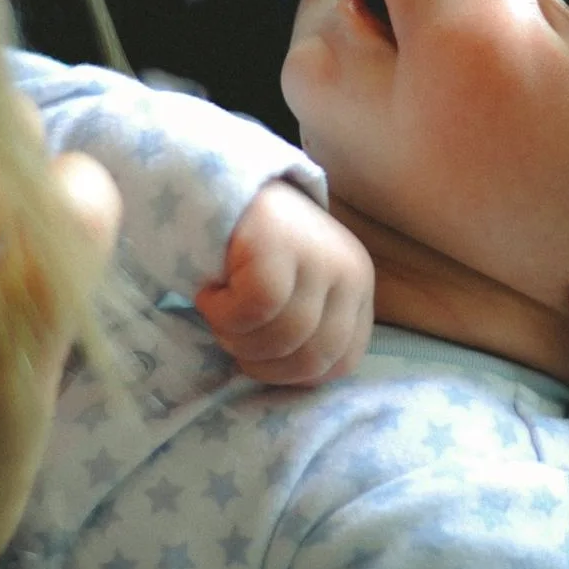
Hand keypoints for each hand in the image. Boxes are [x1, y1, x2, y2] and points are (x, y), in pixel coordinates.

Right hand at [193, 181, 373, 385]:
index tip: (258, 359)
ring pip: (282, 338)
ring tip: (217, 311)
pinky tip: (210, 292)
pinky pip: (253, 310)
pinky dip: (222, 313)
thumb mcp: (297, 292)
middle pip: (312, 357)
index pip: (341, 362)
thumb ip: (307, 331)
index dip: (293, 376)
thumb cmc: (257, 250)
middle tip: (229, 336)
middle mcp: (350, 272)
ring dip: (236, 338)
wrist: (224, 186)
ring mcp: (319, 256)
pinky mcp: (280, 245)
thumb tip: (293, 382)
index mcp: (359, 290)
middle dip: (261, 363)